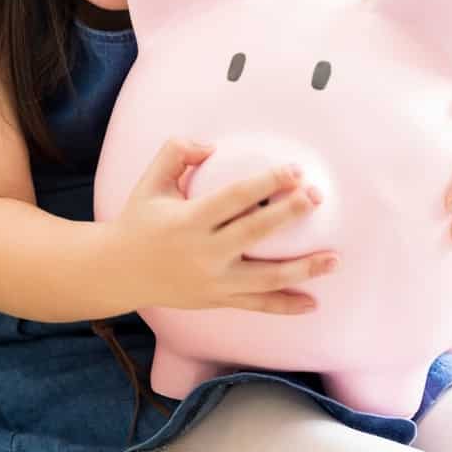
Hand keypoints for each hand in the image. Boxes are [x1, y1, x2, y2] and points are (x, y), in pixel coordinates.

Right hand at [113, 139, 337, 314]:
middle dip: (290, 214)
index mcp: (189, 220)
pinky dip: (284, 305)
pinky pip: (255, 304)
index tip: (295, 170)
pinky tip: (312, 303)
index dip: (268, 182)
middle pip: (256, 233)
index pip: (236, 198)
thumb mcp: (151, 182)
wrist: (117, 272)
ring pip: (265, 277)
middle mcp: (203, 253)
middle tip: (317, 197)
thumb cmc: (139, 221)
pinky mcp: (216, 300)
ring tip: (334, 259)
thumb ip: (177, 152)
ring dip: (303, 268)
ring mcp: (212, 281)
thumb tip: (211, 145)